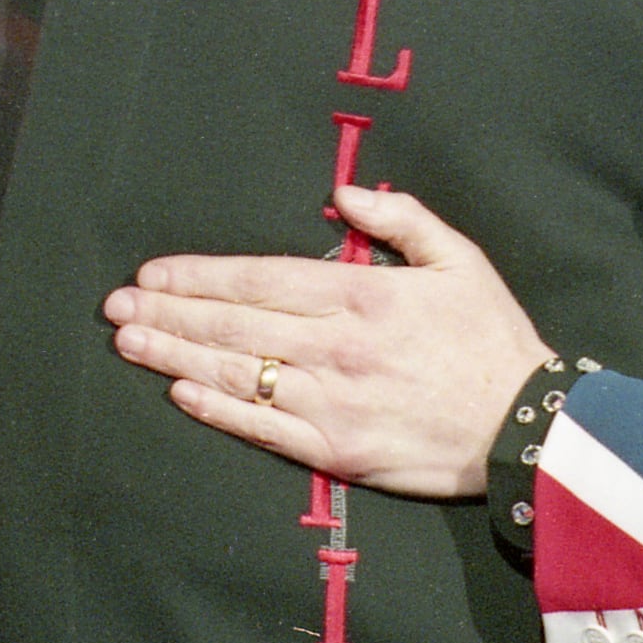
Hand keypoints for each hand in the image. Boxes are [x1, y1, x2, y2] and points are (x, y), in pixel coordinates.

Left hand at [103, 185, 552, 498]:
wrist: (527, 428)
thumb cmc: (493, 338)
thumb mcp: (460, 258)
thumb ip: (400, 218)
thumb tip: (344, 192)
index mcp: (362, 294)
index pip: (261, 279)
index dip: (201, 275)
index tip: (154, 271)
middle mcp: (336, 346)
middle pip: (235, 325)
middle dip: (170, 311)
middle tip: (115, 306)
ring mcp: (332, 401)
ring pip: (238, 374)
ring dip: (176, 355)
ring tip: (129, 342)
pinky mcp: (336, 450)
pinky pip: (264, 428)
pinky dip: (218, 409)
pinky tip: (180, 392)